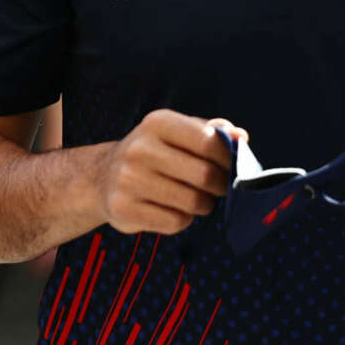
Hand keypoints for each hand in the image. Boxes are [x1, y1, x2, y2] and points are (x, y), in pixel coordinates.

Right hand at [95, 109, 245, 235]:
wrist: (102, 177)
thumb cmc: (155, 152)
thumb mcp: (179, 132)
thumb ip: (213, 132)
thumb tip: (241, 137)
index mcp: (157, 123)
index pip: (209, 142)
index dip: (229, 158)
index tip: (232, 166)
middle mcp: (139, 149)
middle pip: (205, 175)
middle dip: (221, 185)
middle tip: (220, 187)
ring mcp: (127, 180)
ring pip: (193, 202)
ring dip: (205, 204)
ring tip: (198, 199)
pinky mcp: (123, 210)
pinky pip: (175, 222)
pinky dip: (184, 220)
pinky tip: (175, 210)